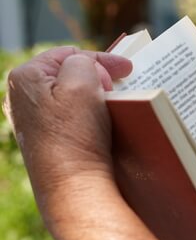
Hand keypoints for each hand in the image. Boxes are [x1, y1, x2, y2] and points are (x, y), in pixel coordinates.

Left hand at [3, 47, 131, 211]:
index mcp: (26, 77)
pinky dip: (89, 114)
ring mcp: (33, 121)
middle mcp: (22, 98)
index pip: (70, 54)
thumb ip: (83, 62)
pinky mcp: (47, 140)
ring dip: (95, 97)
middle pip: (69, 74)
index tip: (128, 68)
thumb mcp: (83, 82)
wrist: (73, 184)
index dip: (102, 59)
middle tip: (120, 86)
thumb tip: (87, 70)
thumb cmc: (75, 134)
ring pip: (72, 96)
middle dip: (97, 77)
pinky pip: (71, 117)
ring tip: (113, 104)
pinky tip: (103, 122)